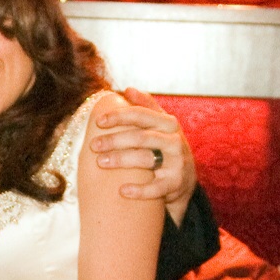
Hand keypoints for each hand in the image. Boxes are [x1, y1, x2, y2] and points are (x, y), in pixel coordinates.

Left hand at [90, 88, 196, 220]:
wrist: (185, 178)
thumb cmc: (165, 147)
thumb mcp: (161, 125)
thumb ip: (146, 106)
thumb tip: (128, 89)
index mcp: (168, 123)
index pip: (141, 115)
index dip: (119, 116)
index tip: (99, 121)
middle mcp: (174, 140)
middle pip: (140, 137)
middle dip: (114, 140)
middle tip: (93, 145)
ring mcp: (176, 162)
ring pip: (145, 159)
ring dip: (120, 160)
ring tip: (100, 162)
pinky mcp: (175, 183)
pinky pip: (156, 188)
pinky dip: (139, 190)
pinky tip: (122, 190)